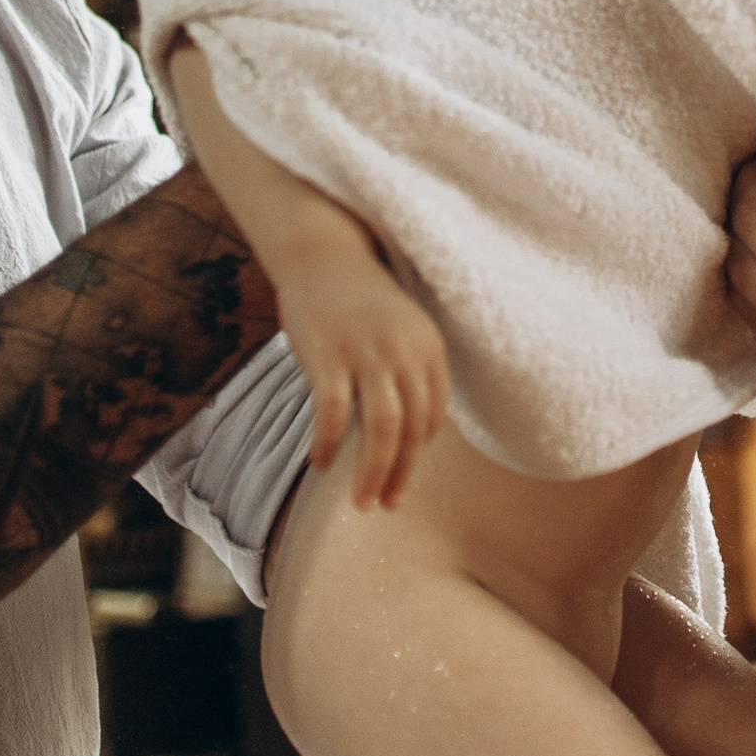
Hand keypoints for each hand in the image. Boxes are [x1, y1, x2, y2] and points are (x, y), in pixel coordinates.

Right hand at [282, 250, 448, 511]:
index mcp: (428, 346)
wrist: (322, 252)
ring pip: (382, 431)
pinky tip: (321, 465)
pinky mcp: (330, 358)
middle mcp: (405, 353)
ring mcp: (368, 355)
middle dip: (401, 474)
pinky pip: (335, 416)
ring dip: (373, 473)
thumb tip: (401, 425)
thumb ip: (405, 369)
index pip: (434, 413)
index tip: (403, 471)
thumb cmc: (357, 295)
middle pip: (412, 430)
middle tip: (386, 503)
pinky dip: (330, 446)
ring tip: (361, 501)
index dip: (420, 449)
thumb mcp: (399, 328)